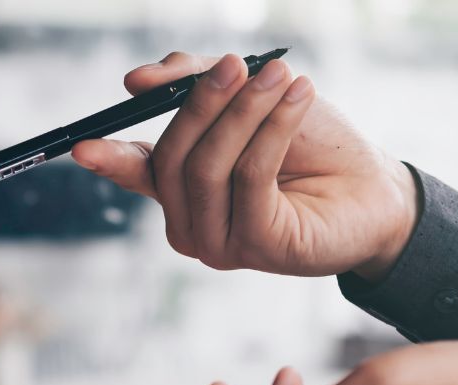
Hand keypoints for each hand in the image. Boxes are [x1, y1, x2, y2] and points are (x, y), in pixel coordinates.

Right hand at [71, 52, 417, 280]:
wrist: (376, 188)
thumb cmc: (314, 145)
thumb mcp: (251, 99)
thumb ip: (196, 84)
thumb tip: (137, 80)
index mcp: (183, 191)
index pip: (137, 172)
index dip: (109, 158)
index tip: (81, 147)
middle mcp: (192, 223)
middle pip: (174, 158)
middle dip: (202, 104)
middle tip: (237, 63)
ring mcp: (220, 244)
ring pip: (209, 168)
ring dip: (245, 112)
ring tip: (282, 74)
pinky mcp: (258, 247)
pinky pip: (251, 177)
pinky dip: (273, 128)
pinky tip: (299, 96)